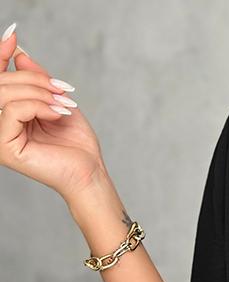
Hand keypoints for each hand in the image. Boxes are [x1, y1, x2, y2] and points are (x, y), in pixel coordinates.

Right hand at [0, 26, 104, 200]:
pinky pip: (14, 110)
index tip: (12, 34)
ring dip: (39, 92)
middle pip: (2, 81)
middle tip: (61, 89)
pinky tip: (57, 115)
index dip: (1, 54)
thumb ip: (36, 78)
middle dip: (34, 78)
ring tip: (62, 104)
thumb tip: (18, 52)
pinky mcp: (5, 147)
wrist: (90, 171)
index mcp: (8, 113)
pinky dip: (38, 106)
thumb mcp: (56, 100)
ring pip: (6, 93)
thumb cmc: (76, 143)